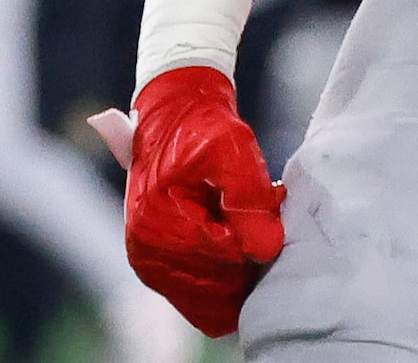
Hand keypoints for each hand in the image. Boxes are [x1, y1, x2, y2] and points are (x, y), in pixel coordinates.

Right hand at [122, 66, 285, 337]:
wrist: (174, 116)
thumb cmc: (203, 128)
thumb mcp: (232, 149)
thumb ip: (249, 199)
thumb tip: (265, 251)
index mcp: (157, 225)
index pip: (225, 260)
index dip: (258, 239)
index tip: (271, 203)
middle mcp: (146, 254)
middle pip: (219, 287)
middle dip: (250, 258)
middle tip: (264, 213)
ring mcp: (151, 268)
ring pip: (214, 301)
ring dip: (241, 270)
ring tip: (250, 224)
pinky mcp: (160, 271)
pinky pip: (203, 301)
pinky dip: (228, 279)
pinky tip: (238, 244)